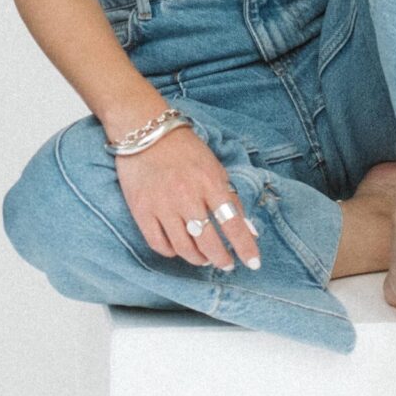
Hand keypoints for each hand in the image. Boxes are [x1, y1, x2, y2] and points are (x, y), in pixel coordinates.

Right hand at [112, 126, 262, 270]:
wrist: (145, 131)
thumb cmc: (185, 150)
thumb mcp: (215, 168)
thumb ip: (231, 198)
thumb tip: (249, 229)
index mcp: (209, 183)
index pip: (233, 223)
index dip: (245, 247)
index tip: (253, 263)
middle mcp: (186, 196)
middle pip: (208, 242)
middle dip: (221, 259)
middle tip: (226, 264)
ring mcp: (162, 205)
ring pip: (184, 248)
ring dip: (198, 259)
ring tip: (204, 258)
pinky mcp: (141, 210)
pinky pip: (159, 244)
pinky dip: (172, 252)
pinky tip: (179, 249)